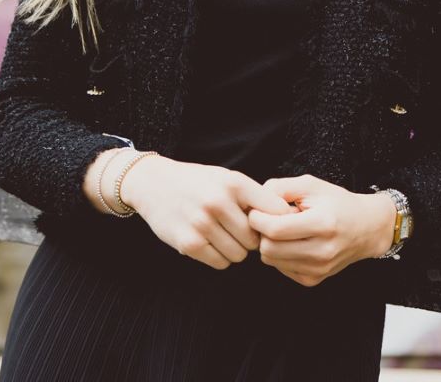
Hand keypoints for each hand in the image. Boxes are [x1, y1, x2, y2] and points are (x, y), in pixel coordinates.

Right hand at [119, 155, 295, 270]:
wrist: (154, 184)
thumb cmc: (198, 182)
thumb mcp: (226, 178)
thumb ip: (252, 196)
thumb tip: (285, 219)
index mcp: (234, 183)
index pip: (274, 211)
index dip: (277, 223)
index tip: (274, 228)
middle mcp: (219, 202)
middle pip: (255, 240)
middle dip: (251, 241)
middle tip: (240, 233)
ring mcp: (202, 224)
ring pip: (238, 255)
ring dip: (235, 251)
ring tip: (224, 236)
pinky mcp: (188, 243)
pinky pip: (219, 263)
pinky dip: (219, 258)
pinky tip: (210, 243)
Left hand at [247, 174, 396, 286]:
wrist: (366, 228)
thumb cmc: (338, 202)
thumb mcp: (311, 185)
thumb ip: (281, 187)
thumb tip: (255, 202)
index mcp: (323, 224)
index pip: (275, 229)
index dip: (258, 219)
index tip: (256, 210)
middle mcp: (322, 251)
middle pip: (268, 249)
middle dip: (261, 232)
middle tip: (269, 219)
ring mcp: (318, 269)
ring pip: (271, 261)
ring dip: (269, 243)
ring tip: (284, 229)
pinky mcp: (313, 280)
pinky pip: (280, 268)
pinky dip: (279, 255)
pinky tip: (292, 242)